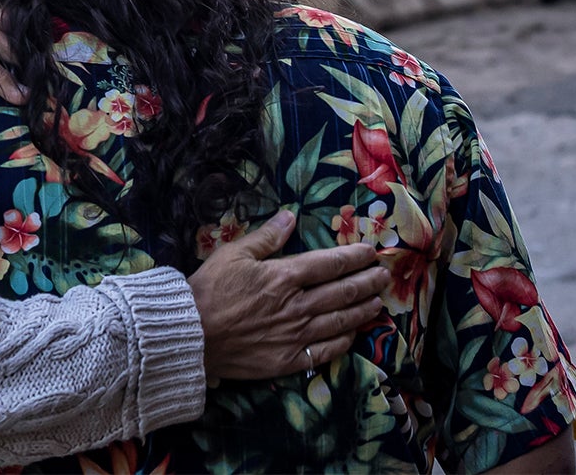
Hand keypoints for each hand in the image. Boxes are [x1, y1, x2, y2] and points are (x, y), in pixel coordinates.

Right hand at [187, 210, 388, 379]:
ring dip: (362, 311)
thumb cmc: (209, 289)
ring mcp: (296, 335)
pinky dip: (343, 342)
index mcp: (284, 276)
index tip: (370, 252)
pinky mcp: (289, 359)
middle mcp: (297, 305)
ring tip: (377, 303)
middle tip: (384, 276)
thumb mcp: (233, 254)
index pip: (329, 264)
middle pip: (343, 292)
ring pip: (340, 321)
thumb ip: (266, 237)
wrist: (191, 333)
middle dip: (367, 282)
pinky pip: (325, 351)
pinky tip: (352, 335)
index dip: (353, 257)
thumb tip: (290, 216)